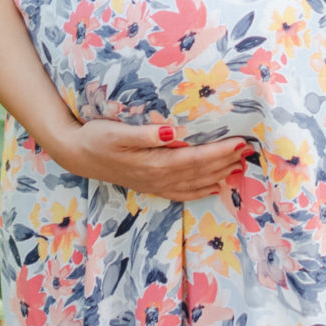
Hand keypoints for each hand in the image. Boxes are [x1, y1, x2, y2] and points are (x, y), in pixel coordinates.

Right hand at [59, 115, 248, 198]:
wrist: (76, 155)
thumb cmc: (96, 137)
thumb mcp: (117, 132)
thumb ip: (146, 135)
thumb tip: (174, 133)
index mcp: (153, 163)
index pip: (195, 159)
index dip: (219, 152)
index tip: (240, 143)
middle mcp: (157, 178)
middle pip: (199, 172)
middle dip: (226, 162)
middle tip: (249, 151)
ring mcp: (154, 185)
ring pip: (194, 183)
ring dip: (219, 175)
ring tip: (241, 166)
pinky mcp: (150, 186)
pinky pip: (182, 193)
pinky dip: (202, 190)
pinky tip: (215, 187)